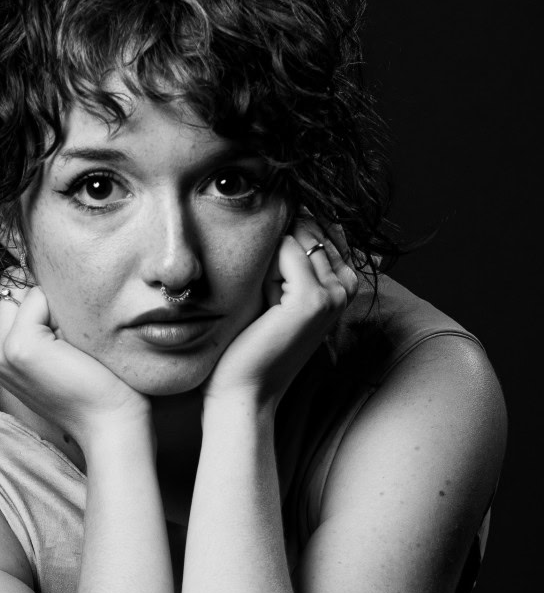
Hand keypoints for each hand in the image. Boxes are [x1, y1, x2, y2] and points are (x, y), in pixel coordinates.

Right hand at [0, 271, 151, 454]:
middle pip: (3, 282)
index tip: (55, 309)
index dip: (26, 284)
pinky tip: (71, 343)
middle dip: (36, 289)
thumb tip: (27, 257)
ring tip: (68, 339)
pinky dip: (61, 309)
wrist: (109, 421)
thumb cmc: (88, 381)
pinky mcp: (19, 347)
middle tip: (64, 330)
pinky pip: (37, 297)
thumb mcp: (51, 342)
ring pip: (19, 287)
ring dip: (51, 300)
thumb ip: (29, 310)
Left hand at [202, 214, 358, 415]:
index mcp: (344, 281)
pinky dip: (264, 272)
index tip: (276, 291)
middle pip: (303, 229)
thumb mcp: (275, 286)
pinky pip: (284, 251)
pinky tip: (266, 306)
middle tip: (270, 302)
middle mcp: (347, 285)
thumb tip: (293, 205)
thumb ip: (290, 251)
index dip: (284, 245)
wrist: (244, 386)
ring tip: (268, 306)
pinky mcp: (313, 300)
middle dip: (276, 252)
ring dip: (268, 264)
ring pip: (293, 239)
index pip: (317, 225)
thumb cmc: (252, 338)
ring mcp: (334, 293)